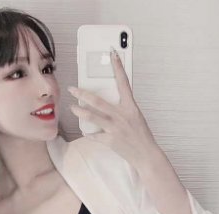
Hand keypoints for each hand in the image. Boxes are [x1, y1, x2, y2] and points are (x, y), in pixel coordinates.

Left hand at [68, 47, 160, 167]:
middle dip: (82, 93)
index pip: (124, 83)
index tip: (112, 53)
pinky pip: (95, 135)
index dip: (118, 67)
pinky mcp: (110, 140)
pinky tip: (86, 132)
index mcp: (130, 107)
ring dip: (79, 111)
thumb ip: (123, 108)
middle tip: (72, 88)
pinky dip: (90, 134)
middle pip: (98, 101)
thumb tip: (109, 102)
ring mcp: (115, 128)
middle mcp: (122, 115)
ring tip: (72, 107)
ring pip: (92, 117)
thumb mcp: (136, 117)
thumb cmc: (142, 135)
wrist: (146, 154)